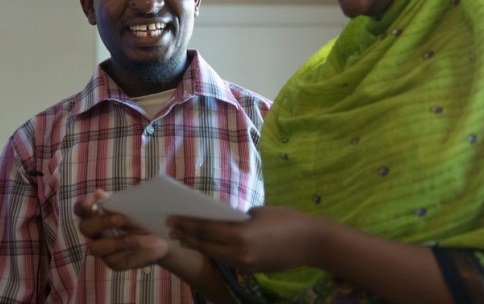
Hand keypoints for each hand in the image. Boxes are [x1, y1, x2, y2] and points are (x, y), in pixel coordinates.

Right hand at [74, 189, 172, 269]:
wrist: (161, 238)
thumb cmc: (142, 219)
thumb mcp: (132, 208)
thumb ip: (116, 202)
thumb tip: (98, 193)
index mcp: (98, 214)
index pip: (81, 210)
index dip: (82, 206)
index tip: (89, 203)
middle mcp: (96, 232)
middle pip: (84, 228)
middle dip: (100, 223)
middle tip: (120, 219)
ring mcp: (103, 248)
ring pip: (95, 248)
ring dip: (114, 242)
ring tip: (132, 239)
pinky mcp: (113, 262)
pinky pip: (110, 260)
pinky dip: (123, 252)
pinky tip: (134, 246)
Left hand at [168, 205, 322, 272]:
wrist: (312, 242)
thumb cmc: (287, 219)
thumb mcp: (257, 213)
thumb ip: (236, 218)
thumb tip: (218, 220)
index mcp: (240, 234)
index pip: (206, 228)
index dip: (187, 223)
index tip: (172, 218)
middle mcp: (239, 252)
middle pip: (205, 244)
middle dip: (187, 235)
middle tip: (171, 227)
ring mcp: (244, 264)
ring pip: (214, 254)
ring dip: (197, 245)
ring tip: (183, 238)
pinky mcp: (251, 270)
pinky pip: (227, 260)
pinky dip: (214, 252)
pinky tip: (205, 246)